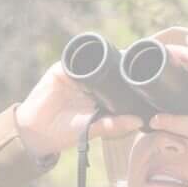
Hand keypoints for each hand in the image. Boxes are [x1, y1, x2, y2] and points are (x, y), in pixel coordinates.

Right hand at [13, 64, 141, 156]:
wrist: (36, 131)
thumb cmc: (66, 133)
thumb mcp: (93, 129)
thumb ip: (114, 125)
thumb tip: (139, 122)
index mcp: (103, 97)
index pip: (121, 83)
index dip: (133, 78)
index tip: (151, 74)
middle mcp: (92, 84)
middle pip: (110, 68)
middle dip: (123, 62)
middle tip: (139, 57)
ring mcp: (76, 75)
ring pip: (94, 60)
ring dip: (106, 55)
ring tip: (123, 52)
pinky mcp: (61, 70)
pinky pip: (73, 59)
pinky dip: (83, 56)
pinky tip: (95, 54)